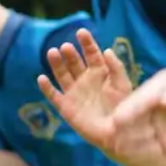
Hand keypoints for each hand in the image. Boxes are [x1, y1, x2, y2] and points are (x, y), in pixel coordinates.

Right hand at [38, 29, 135, 150]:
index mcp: (100, 72)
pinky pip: (54, 95)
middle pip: (74, 62)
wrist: (117, 133)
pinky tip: (42, 78)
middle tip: (67, 47)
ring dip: (56, 64)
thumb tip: (106, 49)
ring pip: (62, 75)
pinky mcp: (66, 107)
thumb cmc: (123, 108)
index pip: (91, 53)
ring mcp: (74, 93)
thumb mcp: (123, 85)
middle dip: (70, 54)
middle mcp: (85, 80)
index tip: (81, 32)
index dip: (86, 43)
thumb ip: (116, 67)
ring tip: (52, 52)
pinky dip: (47, 88)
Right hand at [108, 68, 165, 158]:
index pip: (142, 97)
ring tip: (115, 150)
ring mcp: (158, 123)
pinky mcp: (164, 143)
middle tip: (107, 137)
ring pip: (136, 133)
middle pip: (133, 115)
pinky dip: (140, 153)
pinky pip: (148, 149)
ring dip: (126, 141)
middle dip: (121, 126)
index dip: (130, 108)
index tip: (118, 119)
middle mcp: (155, 104)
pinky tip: (132, 159)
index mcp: (162, 85)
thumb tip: (165, 99)